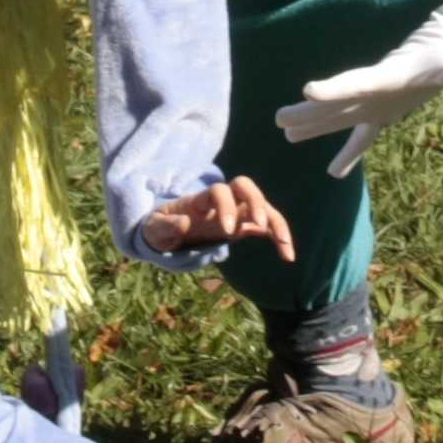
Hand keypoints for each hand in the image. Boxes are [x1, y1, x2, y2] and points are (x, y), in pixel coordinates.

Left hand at [135, 175, 295, 261]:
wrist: (167, 230)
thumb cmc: (159, 227)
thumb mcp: (154, 229)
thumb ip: (164, 226)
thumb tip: (184, 223)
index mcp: (200, 200)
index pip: (218, 190)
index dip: (225, 205)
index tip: (225, 230)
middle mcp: (221, 201)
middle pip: (245, 187)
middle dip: (254, 202)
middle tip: (257, 223)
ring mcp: (234, 212)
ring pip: (261, 205)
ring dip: (275, 221)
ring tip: (285, 246)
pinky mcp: (243, 226)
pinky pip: (267, 226)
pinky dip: (279, 236)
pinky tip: (288, 256)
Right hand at [271, 17, 442, 177]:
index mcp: (388, 79)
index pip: (357, 83)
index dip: (336, 89)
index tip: (310, 91)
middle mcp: (375, 94)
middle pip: (337, 104)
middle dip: (311, 114)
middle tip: (281, 122)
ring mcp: (375, 104)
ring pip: (338, 117)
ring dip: (314, 125)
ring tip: (287, 134)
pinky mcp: (382, 114)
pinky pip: (361, 137)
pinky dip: (348, 154)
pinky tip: (334, 173)